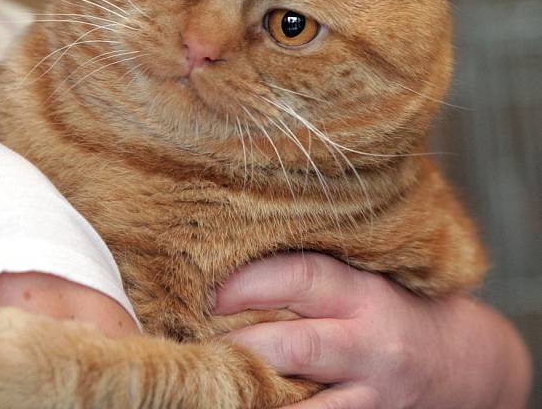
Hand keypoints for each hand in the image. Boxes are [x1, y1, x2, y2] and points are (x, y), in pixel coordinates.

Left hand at [214, 253, 530, 408]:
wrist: (463, 364)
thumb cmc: (393, 308)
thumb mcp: (362, 279)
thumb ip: (312, 277)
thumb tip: (232, 265)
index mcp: (362, 292)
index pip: (301, 277)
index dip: (250, 282)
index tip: (208, 289)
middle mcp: (369, 343)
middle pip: (295, 345)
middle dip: (240, 344)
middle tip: (196, 337)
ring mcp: (372, 395)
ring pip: (303, 406)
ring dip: (254, 394)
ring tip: (212, 382)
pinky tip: (247, 405)